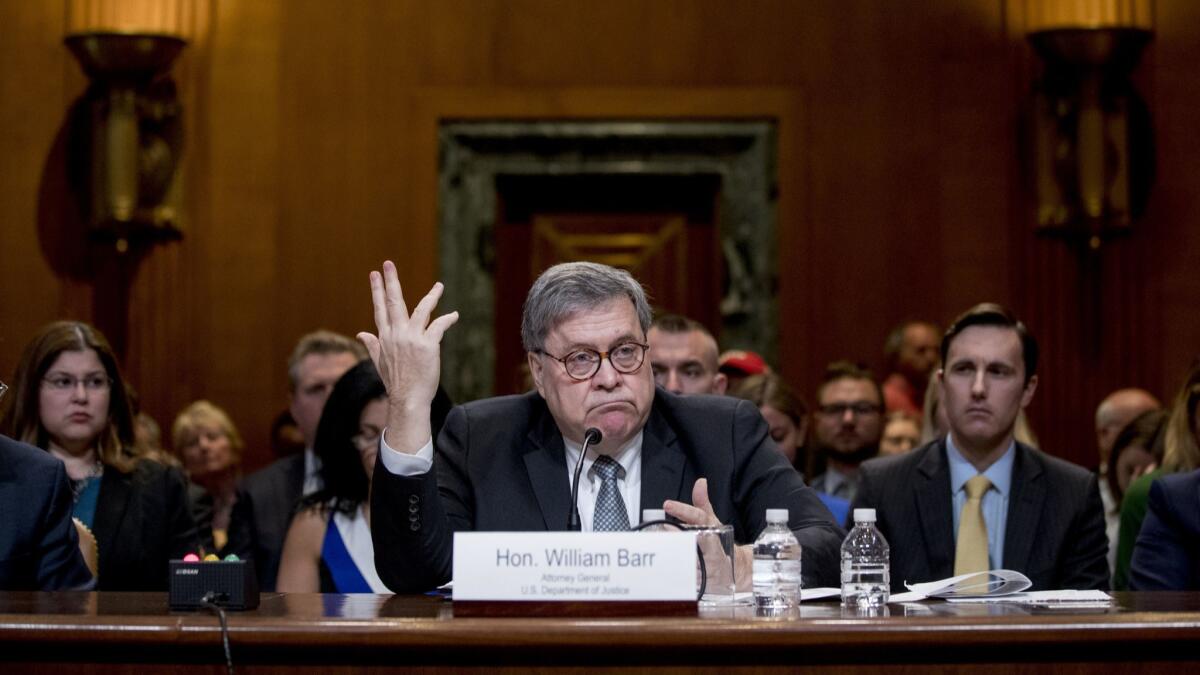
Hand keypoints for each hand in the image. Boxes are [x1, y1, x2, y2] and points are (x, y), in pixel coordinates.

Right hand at [357, 260, 457, 453]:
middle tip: (388, 264)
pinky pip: (439, 325)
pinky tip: (454, 315)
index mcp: (385, 337)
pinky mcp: (428, 345)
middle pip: (393, 303)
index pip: (379, 309)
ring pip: (421, 310)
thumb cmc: (396, 382)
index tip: (374, 274)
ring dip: (431, 296)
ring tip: (439, 285)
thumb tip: (361, 334)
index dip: (376, 290)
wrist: (408, 399)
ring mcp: (412, 338)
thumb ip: (372, 345)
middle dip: (390, 282)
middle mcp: (396, 335)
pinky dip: (447, 318)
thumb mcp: (379, 362)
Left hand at [663, 478, 753, 591]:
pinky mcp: (703, 584)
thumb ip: (703, 504)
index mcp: (713, 531)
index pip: (699, 518)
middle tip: (659, 528)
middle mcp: (711, 549)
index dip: (683, 510)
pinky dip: (675, 575)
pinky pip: (686, 579)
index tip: (667, 504)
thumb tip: (700, 482)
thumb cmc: (719, 544)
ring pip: (688, 561)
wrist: (738, 572)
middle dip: (674, 535)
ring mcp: (708, 568)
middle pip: (692, 540)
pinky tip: (662, 570)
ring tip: (658, 548)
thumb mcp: (713, 523)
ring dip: (672, 555)